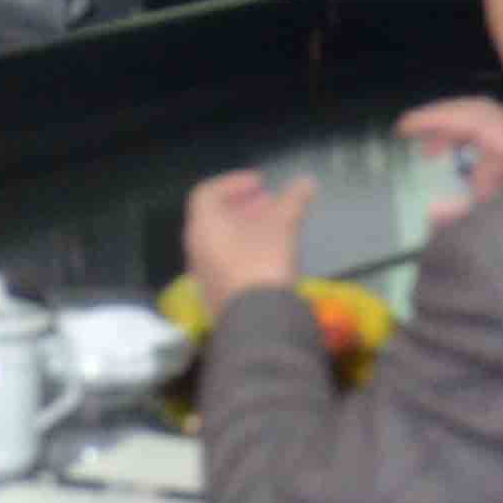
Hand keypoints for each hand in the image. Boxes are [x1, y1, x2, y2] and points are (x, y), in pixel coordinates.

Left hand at [180, 171, 317, 309]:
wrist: (257, 321)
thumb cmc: (263, 263)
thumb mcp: (282, 226)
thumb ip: (293, 200)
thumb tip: (306, 181)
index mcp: (203, 225)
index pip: (207, 193)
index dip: (233, 183)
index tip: (259, 183)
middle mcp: (196, 248)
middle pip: (215, 218)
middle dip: (244, 206)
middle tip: (270, 202)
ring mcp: (204, 274)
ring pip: (221, 242)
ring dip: (246, 229)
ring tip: (274, 226)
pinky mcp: (216, 294)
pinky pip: (226, 263)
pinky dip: (245, 250)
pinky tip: (270, 255)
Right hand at [399, 98, 502, 221]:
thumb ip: (467, 223)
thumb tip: (433, 209)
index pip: (477, 120)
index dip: (439, 118)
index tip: (407, 128)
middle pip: (483, 119)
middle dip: (447, 126)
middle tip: (419, 144)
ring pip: (493, 144)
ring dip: (465, 158)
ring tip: (443, 175)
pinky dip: (482, 175)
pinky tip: (475, 200)